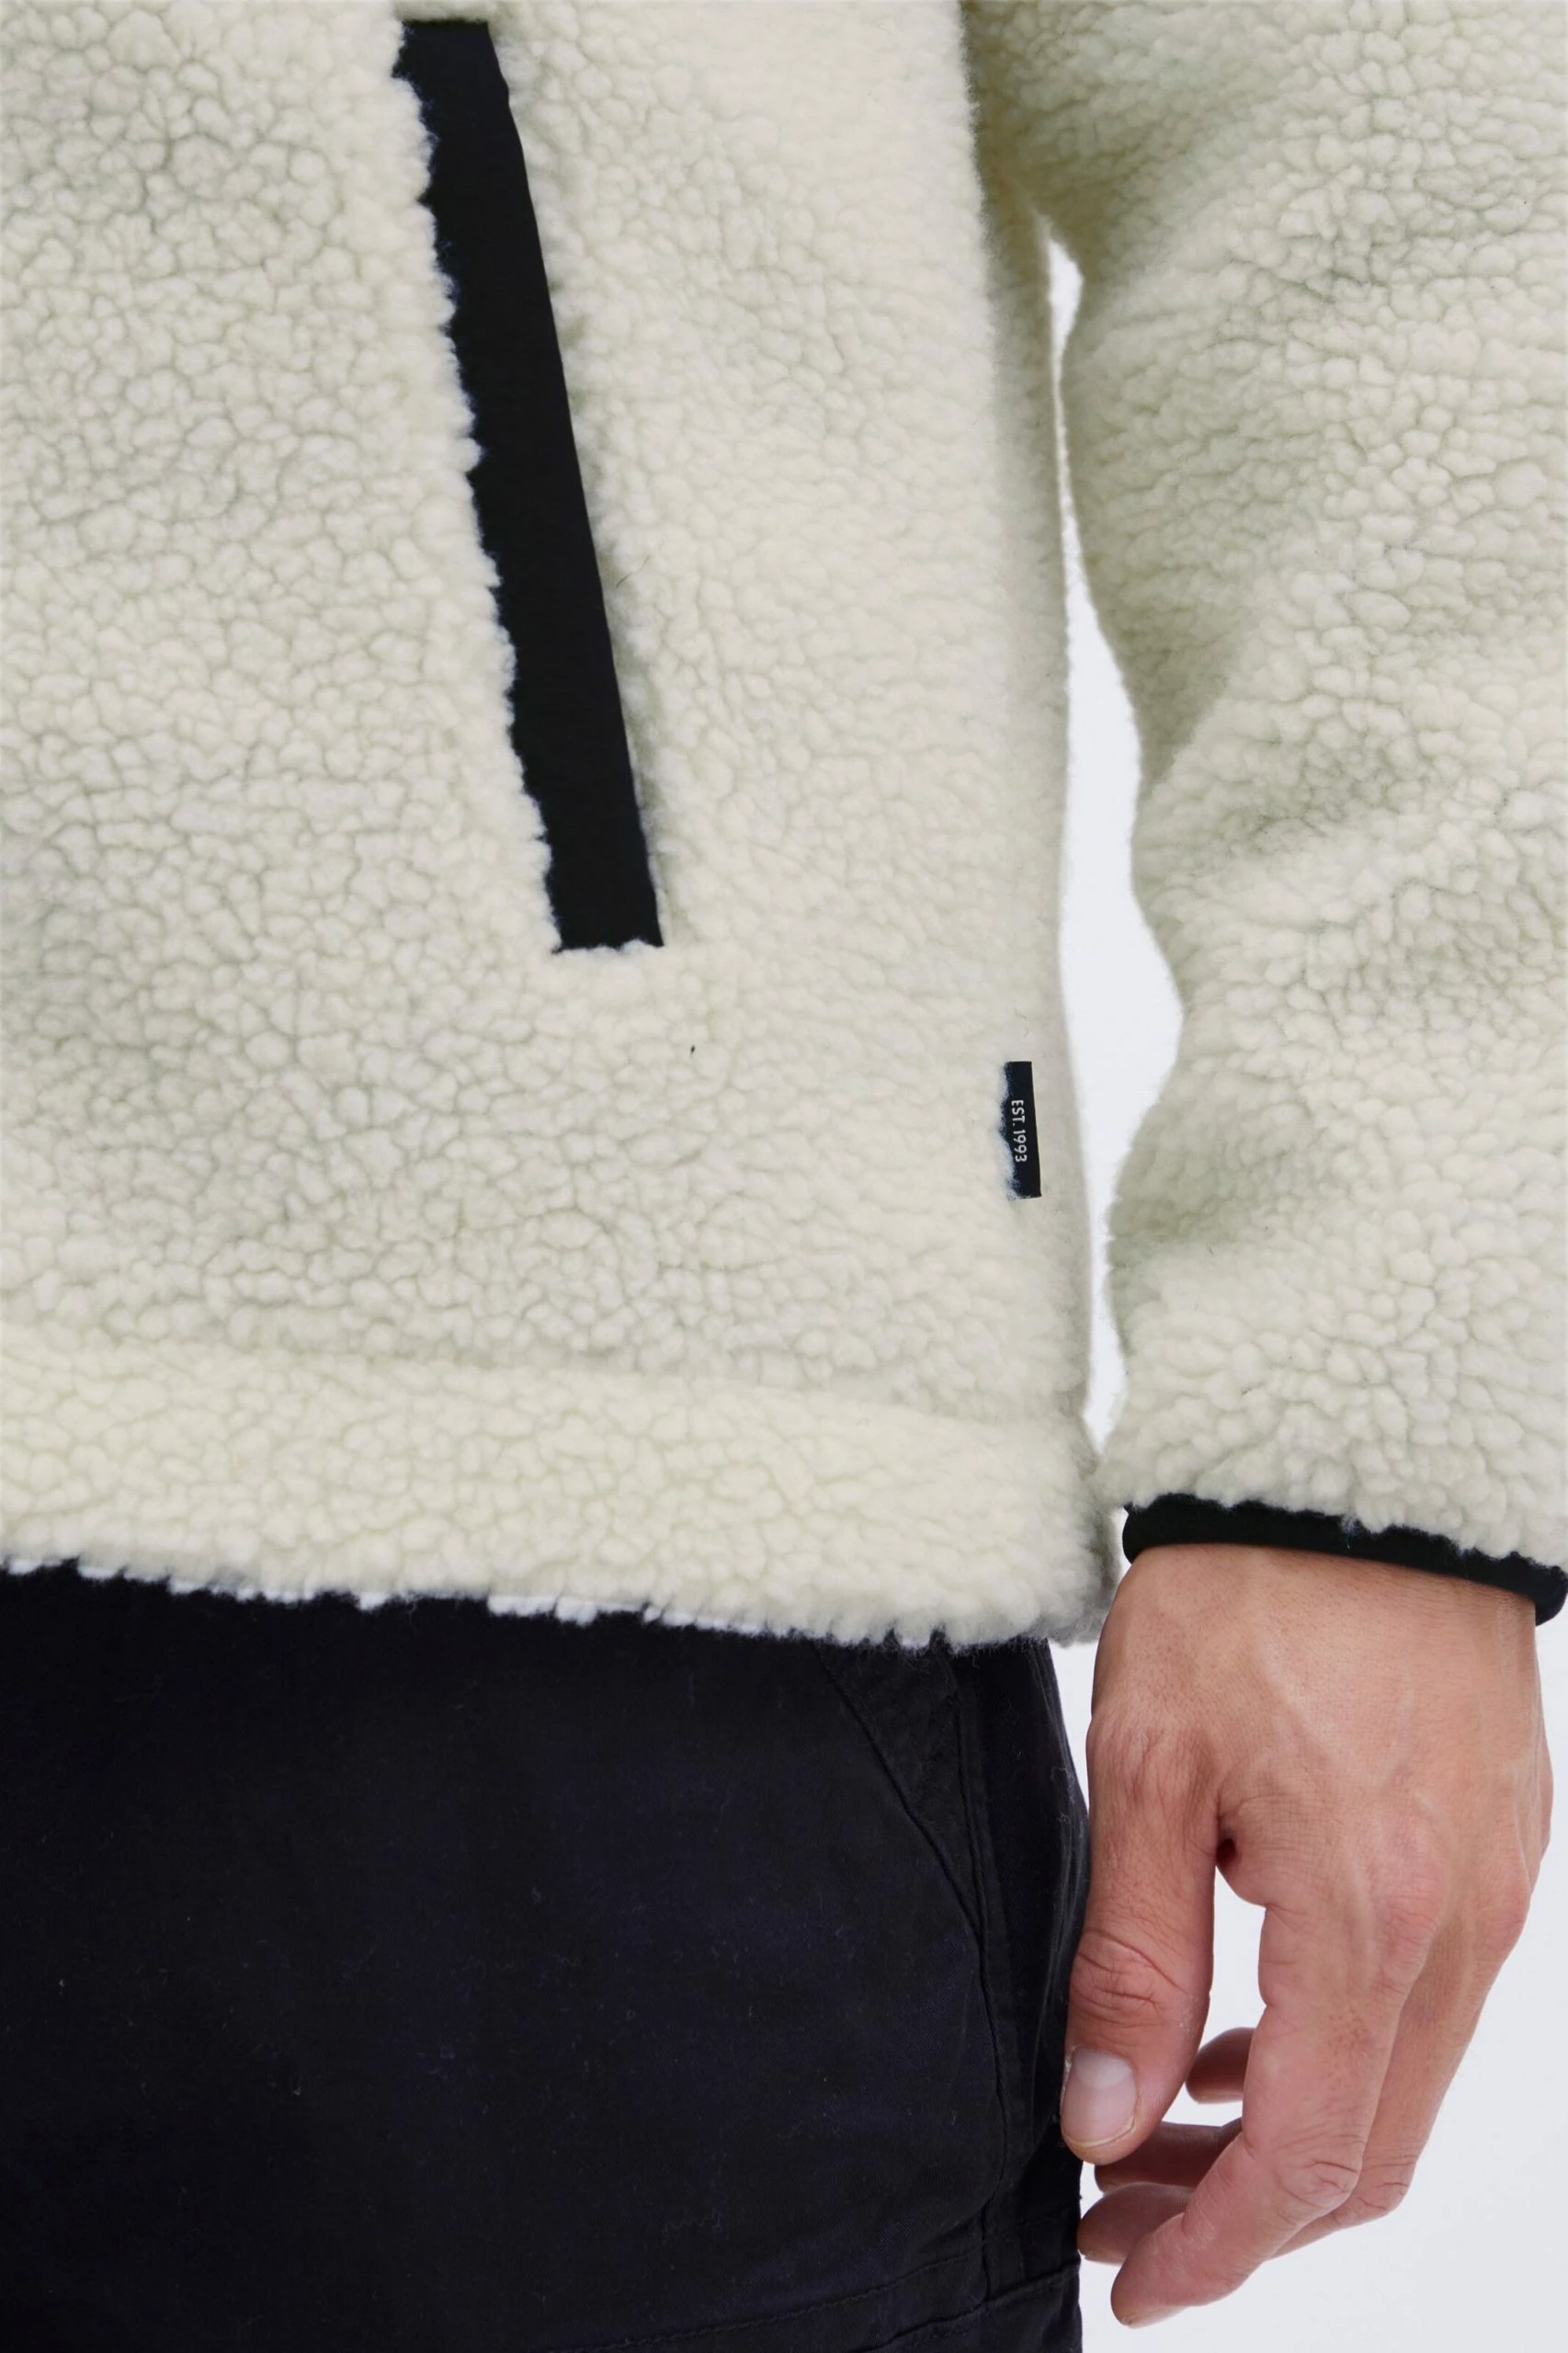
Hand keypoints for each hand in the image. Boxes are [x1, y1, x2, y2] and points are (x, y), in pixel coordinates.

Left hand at [1059, 1540, 1551, 2327]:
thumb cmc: (1245, 1595)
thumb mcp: (1148, 1767)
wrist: (1358, 1470)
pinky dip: (1336, 2050)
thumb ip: (1133, 1959)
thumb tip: (1104, 2118)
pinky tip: (1243, 2032)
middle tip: (1120, 2211)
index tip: (1134, 2282)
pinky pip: (1425, 2003)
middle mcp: (1461, 1924)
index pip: (1312, 2155)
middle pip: (1371, 2149)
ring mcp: (1495, 1890)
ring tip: (1157, 2130)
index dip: (1219, 2245)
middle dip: (1243, 2210)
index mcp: (1370, 1913)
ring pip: (1403, 2083)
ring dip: (1288, 2134)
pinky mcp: (1494, 1850)